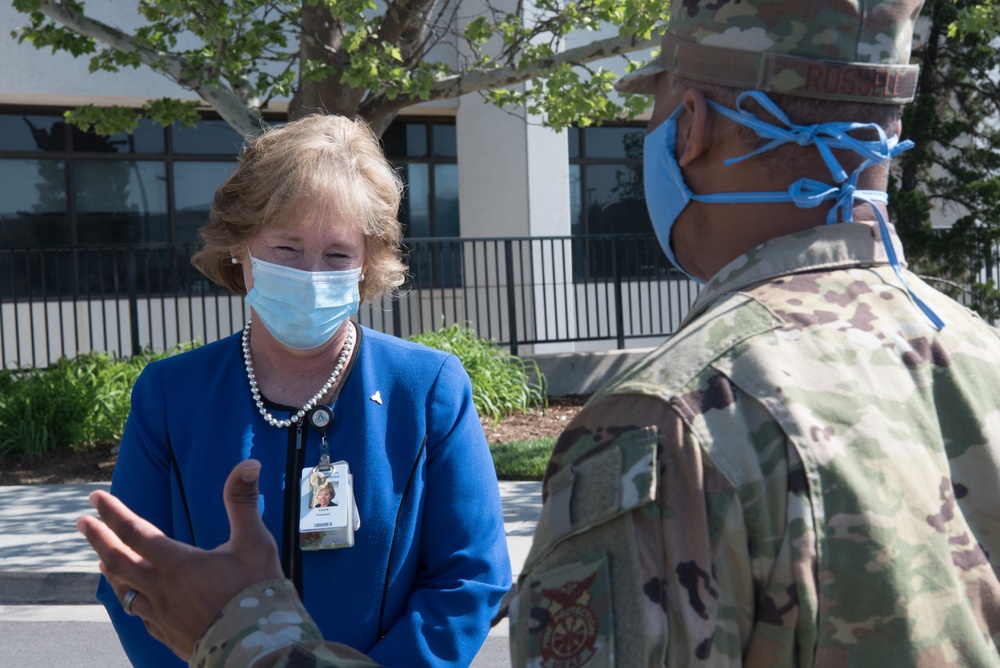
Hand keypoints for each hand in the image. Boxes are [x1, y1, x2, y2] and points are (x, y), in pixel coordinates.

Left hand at [77, 459, 283, 659]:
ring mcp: (162, 616)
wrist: (258, 648)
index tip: (96, 498)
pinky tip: (136, 602)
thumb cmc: (257, 592)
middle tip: (82, 523)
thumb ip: (244, 501)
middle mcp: (161, 589)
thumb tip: (249, 463)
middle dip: (97, 539)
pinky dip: (132, 602)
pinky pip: (140, 617)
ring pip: (123, 591)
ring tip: (103, 560)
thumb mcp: (255, 542)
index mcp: (177, 564)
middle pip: (117, 561)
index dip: (113, 513)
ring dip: (110, 571)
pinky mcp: (169, 636)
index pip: (134, 533)